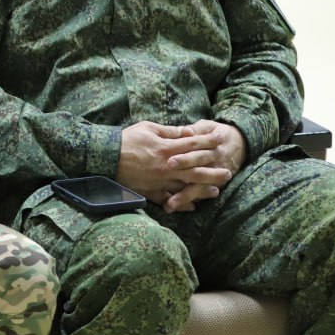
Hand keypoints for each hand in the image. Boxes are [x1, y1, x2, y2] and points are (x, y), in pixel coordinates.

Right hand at [116, 121, 231, 207]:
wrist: (106, 156)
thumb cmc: (126, 139)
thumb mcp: (147, 128)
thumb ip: (169, 131)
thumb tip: (187, 132)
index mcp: (166, 148)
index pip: (193, 144)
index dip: (208, 141)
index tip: (220, 139)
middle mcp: (166, 166)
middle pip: (196, 169)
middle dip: (213, 171)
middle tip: (228, 172)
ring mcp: (160, 180)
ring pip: (186, 186)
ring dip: (202, 189)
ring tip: (216, 191)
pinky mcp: (150, 190)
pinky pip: (169, 199)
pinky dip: (181, 203)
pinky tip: (191, 206)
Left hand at [161, 120, 245, 211]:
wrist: (240, 143)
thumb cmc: (214, 133)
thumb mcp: (208, 127)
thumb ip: (196, 130)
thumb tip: (186, 131)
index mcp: (210, 146)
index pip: (196, 154)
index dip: (185, 157)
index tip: (170, 162)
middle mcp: (213, 162)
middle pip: (198, 171)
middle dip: (183, 177)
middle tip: (167, 186)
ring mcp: (214, 176)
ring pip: (199, 187)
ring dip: (185, 196)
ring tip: (170, 205)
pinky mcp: (214, 185)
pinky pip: (202, 195)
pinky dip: (190, 202)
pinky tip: (178, 209)